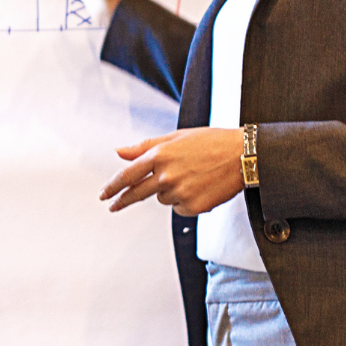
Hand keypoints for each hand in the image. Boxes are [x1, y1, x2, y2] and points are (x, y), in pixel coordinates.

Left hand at [101, 128, 243, 213]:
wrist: (243, 155)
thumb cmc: (211, 142)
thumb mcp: (176, 137)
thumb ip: (144, 146)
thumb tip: (119, 152)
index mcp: (160, 155)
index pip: (127, 175)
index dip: (112, 186)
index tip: (103, 194)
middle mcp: (166, 175)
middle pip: (136, 193)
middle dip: (122, 201)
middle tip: (112, 206)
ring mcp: (179, 192)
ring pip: (162, 199)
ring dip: (170, 191)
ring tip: (192, 176)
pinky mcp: (193, 206)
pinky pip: (180, 208)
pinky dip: (186, 201)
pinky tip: (200, 187)